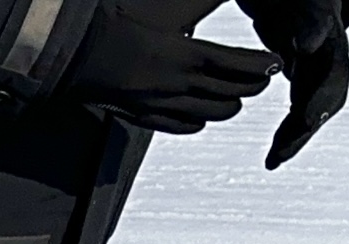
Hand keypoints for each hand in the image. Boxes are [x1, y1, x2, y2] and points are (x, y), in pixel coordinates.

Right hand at [67, 0, 277, 132]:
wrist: (74, 52)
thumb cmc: (116, 26)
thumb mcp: (169, 11)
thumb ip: (200, 7)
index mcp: (186, 56)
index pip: (238, 66)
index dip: (261, 66)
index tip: (275, 63)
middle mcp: (178, 86)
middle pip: (231, 94)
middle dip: (252, 86)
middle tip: (262, 77)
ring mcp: (161, 105)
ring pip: (211, 115)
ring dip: (229, 105)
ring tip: (237, 95)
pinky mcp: (143, 116)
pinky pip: (182, 127)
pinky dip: (199, 121)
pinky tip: (201, 114)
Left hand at [244, 0, 348, 165]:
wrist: (304, 11)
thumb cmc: (305, 7)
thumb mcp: (310, 11)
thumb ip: (312, 26)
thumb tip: (306, 45)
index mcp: (335, 49)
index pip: (334, 77)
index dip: (321, 100)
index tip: (308, 120)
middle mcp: (334, 70)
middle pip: (326, 105)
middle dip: (305, 129)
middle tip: (284, 150)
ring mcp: (323, 86)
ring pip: (312, 119)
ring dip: (293, 142)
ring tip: (273, 161)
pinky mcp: (309, 97)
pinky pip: (299, 123)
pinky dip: (286, 142)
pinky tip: (271, 161)